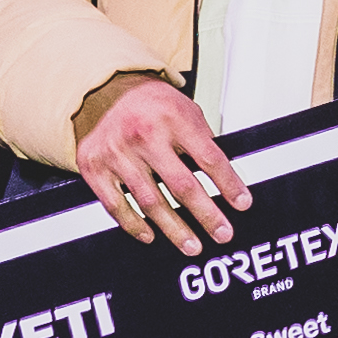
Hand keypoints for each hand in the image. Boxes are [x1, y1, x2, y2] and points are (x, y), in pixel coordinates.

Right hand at [73, 71, 245, 253]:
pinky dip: (135, 224)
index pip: (209, 159)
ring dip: (175, 229)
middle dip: (206, 215)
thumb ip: (203, 143)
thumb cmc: (151, 105)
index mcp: (173, 118)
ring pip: (151, 201)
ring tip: (192, 245)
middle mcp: (144, 135)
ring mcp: (117, 153)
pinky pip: (116, 205)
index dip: (229, 185)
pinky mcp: (95, 167)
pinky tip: (150, 235)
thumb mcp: (186, 111)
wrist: (105, 92)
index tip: (242, 204)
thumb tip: (228, 181)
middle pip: (182, 185)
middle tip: (222, 233)